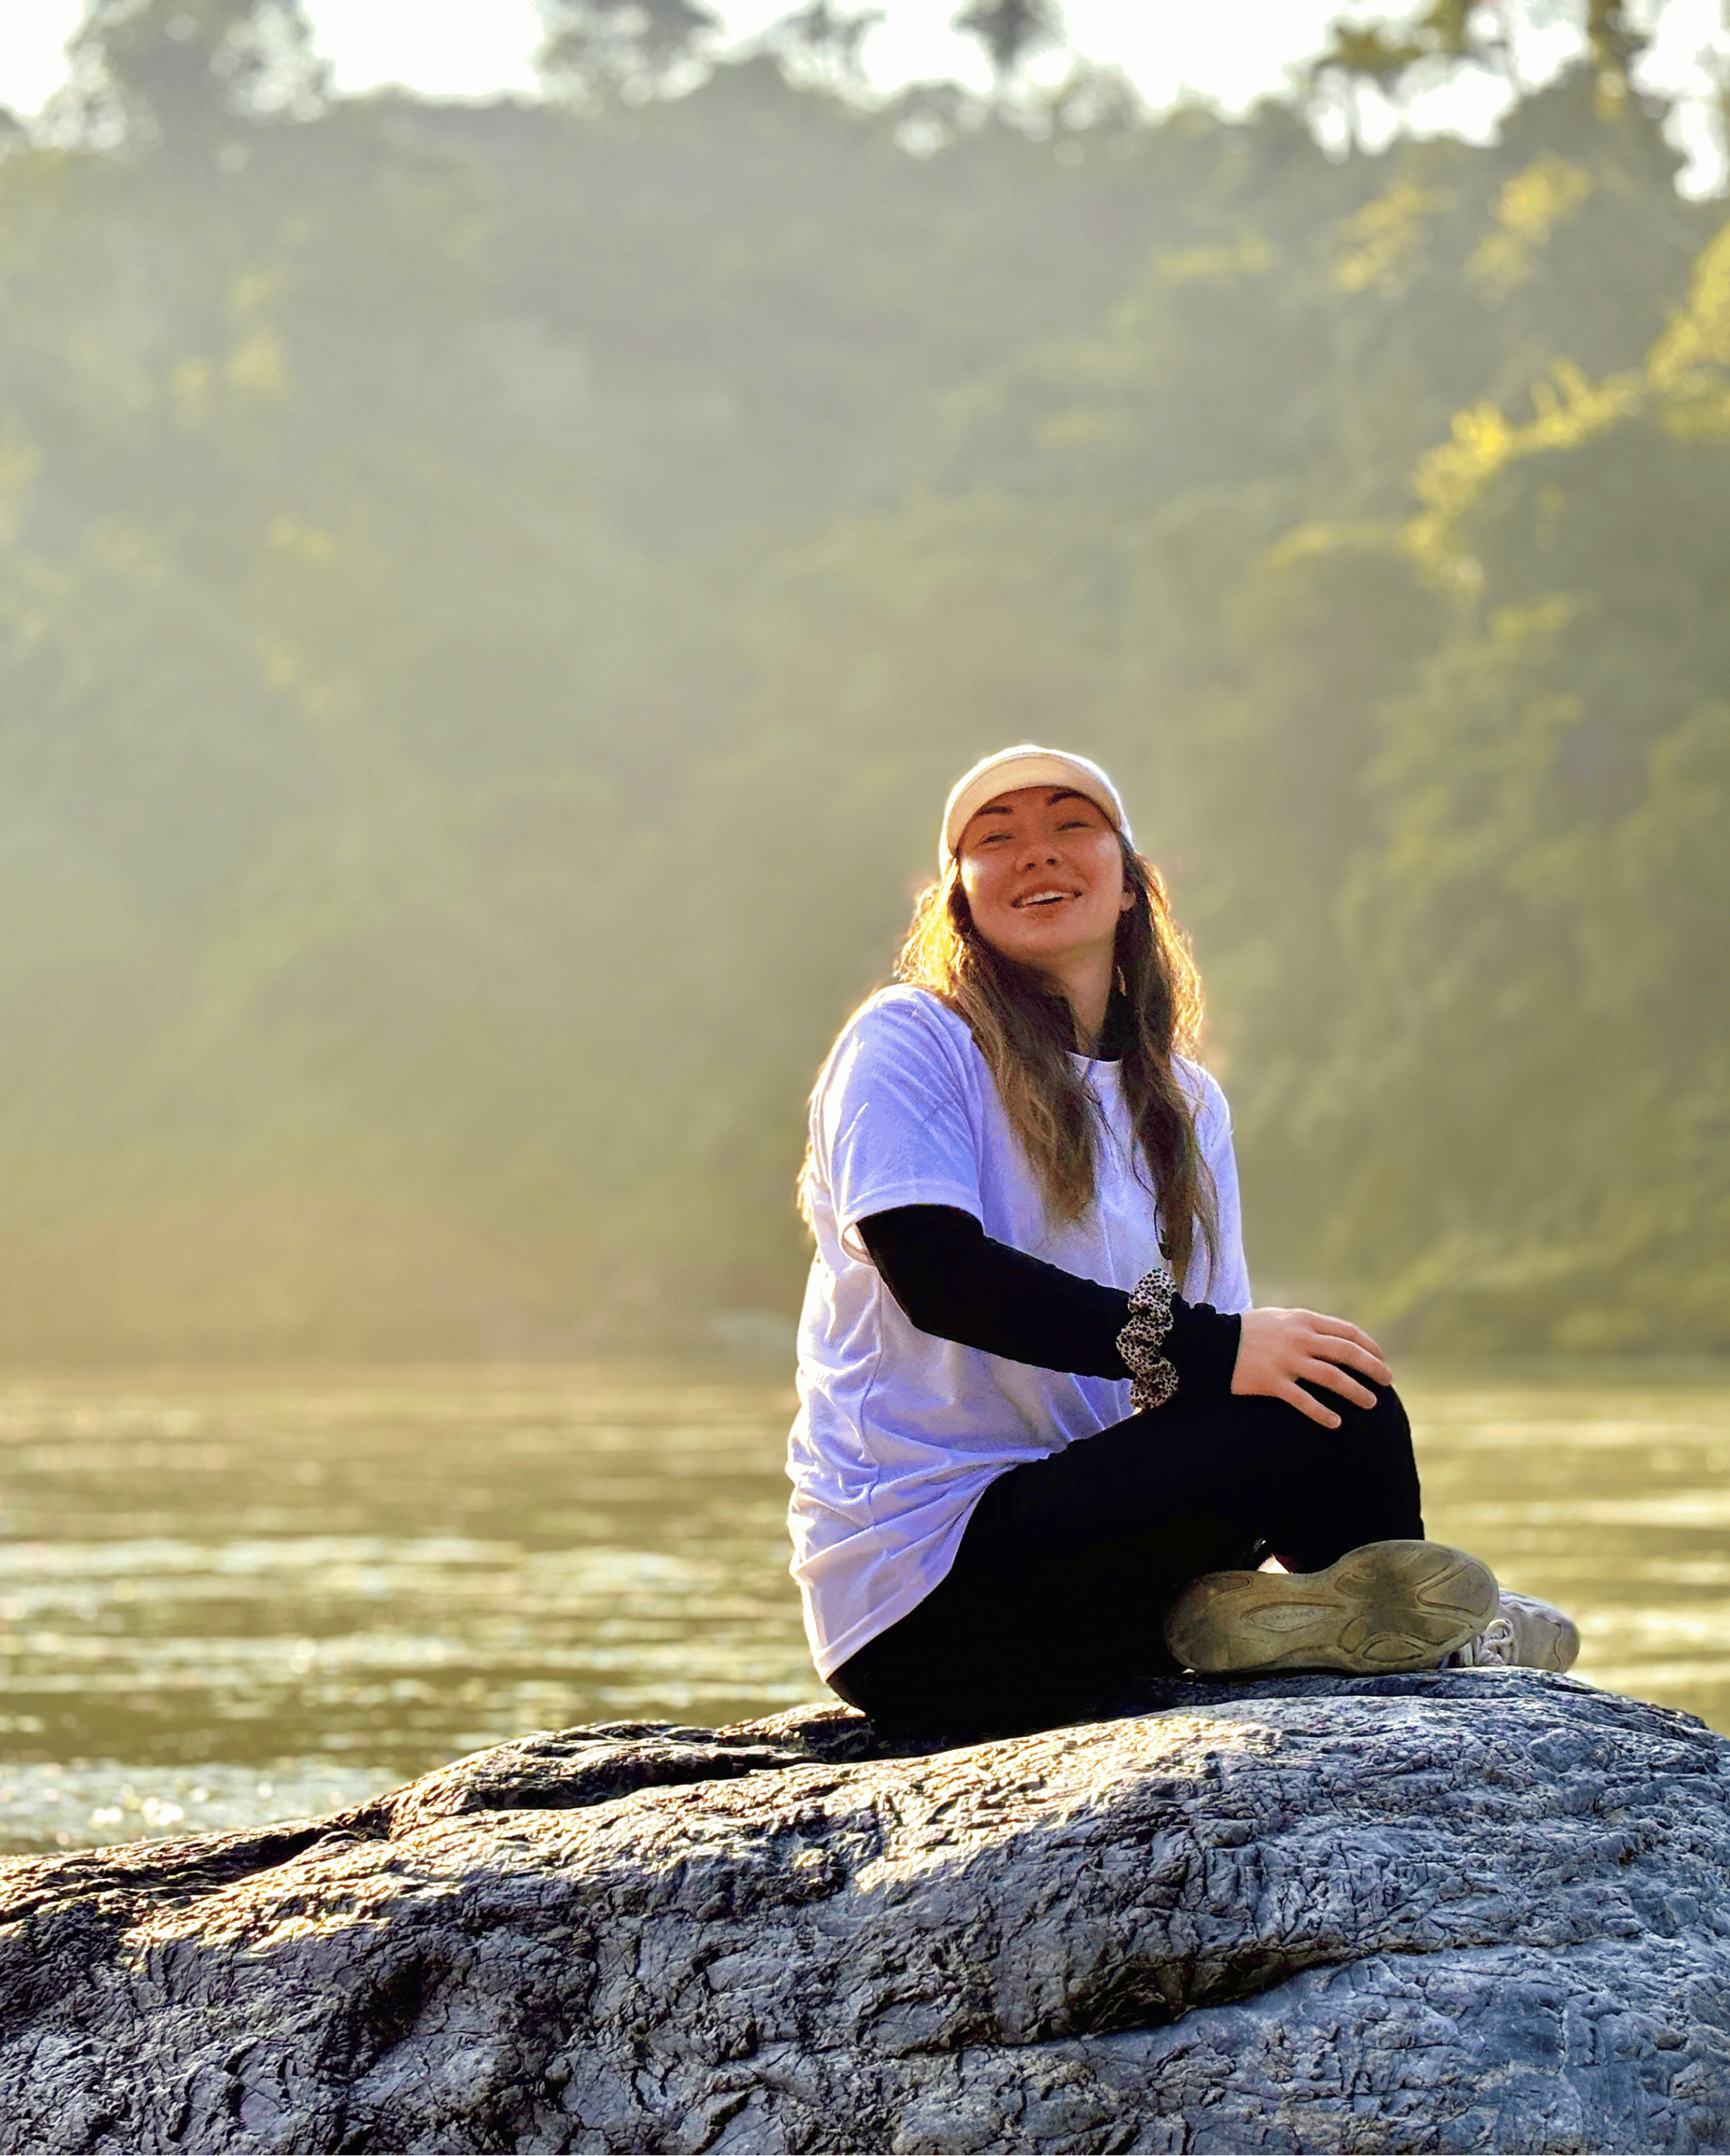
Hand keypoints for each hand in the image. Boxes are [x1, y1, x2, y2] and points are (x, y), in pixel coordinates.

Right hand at [1229, 1307, 1392, 1429]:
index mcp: (1303, 1320)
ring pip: (1331, 1376)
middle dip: (1372, 1367)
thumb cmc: (1249, 1331)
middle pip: (1346, 1352)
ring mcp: (1286, 1360)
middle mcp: (1298, 1338)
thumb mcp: (1281, 1318)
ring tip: (1371, 1402)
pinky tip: (1336, 1423)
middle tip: (1387, 1382)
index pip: (1348, 1332)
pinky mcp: (1271, 1382)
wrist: (1212, 1342)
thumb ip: (1308, 1326)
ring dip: (1355, 1390)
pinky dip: (1322, 1412)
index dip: (1370, 1347)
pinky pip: (1303, 1400)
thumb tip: (1336, 1339)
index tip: (1382, 1361)